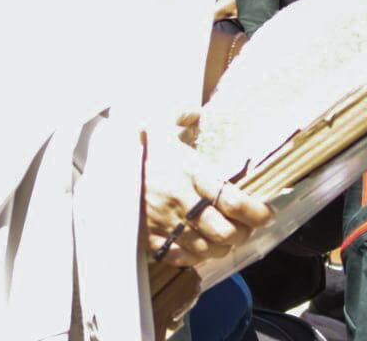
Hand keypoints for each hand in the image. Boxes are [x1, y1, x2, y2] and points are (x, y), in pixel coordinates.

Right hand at [141, 123, 272, 268]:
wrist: (99, 169)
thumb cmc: (134, 146)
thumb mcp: (157, 122)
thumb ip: (180, 114)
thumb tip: (194, 110)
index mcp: (188, 171)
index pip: (232, 200)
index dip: (256, 212)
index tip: (268, 212)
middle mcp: (179, 200)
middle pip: (223, 230)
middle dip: (243, 232)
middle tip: (249, 227)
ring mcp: (164, 222)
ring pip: (205, 247)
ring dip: (223, 246)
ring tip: (230, 238)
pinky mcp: (149, 237)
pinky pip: (180, 256)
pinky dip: (198, 256)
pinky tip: (205, 248)